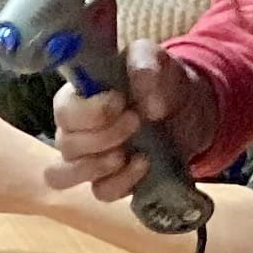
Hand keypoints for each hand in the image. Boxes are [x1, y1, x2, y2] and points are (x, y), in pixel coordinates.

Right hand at [46, 43, 215, 200]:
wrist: (188, 109)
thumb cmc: (159, 80)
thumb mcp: (155, 59)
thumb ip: (145, 65)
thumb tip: (146, 104)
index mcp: (77, 98)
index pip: (63, 112)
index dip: (90, 112)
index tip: (120, 99)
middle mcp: (75, 131)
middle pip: (65, 144)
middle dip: (103, 135)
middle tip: (136, 119)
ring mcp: (89, 160)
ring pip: (65, 175)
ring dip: (98, 165)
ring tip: (127, 151)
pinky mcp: (110, 181)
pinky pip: (100, 192)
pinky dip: (121, 182)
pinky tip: (143, 163)